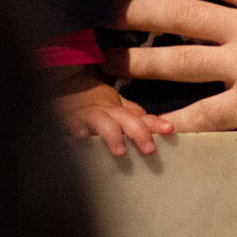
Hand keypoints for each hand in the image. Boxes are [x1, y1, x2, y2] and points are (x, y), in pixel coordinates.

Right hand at [51, 69, 173, 157]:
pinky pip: (72, 125)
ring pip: (102, 123)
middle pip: (126, 120)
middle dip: (138, 133)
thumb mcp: (118, 112)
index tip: (170, 130)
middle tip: (149, 150)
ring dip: (112, 136)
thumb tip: (161, 130)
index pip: (142, 118)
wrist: (65, 85)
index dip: (156, 123)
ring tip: (120, 152)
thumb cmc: (96, 105)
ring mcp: (88, 115)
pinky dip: (76, 131)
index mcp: (121, 112)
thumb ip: (136, 121)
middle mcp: (107, 112)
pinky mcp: (69, 119)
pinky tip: (80, 139)